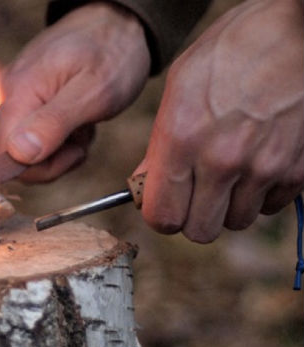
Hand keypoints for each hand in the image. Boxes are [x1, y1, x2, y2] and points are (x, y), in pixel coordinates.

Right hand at [0, 2, 149, 181]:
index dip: (36, 167)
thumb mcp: (93, 92)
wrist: (115, 26)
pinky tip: (75, 126)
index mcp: (18, 93)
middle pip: (10, 158)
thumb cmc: (110, 54)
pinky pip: (30, 142)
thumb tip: (19, 154)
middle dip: (49, 162)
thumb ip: (53, 123)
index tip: (72, 153)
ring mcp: (13, 101)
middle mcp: (6, 97)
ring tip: (81, 128)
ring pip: (22, 154)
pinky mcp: (23, 106)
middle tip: (80, 140)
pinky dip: (56, 144)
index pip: (3, 154)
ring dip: (56, 154)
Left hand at [135, 0, 303, 242]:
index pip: (163, 217)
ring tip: (232, 171)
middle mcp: (221, 160)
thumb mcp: (181, 86)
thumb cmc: (235, 49)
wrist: (300, 29)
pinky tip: (260, 161)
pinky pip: (272, 207)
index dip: (162, 214)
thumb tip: (144, 181)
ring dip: (231, 205)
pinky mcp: (298, 170)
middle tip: (197, 192)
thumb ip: (160, 143)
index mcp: (182, 137)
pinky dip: (264, 194)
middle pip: (200, 231)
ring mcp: (264, 168)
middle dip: (195, 216)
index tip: (166, 202)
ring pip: (237, 221)